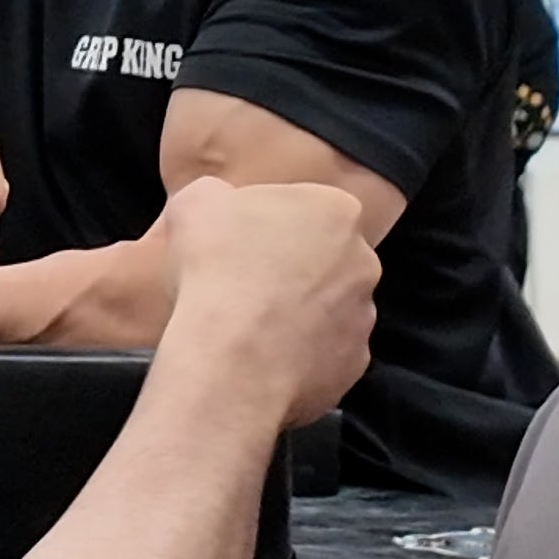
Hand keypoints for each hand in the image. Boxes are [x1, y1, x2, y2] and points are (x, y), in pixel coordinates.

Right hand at [162, 178, 380, 428]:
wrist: (231, 358)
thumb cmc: (217, 269)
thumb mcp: (195, 203)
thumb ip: (217, 195)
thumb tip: (218, 205)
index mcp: (337, 210)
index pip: (307, 207)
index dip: (268, 223)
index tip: (238, 242)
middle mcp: (364, 261)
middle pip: (326, 256)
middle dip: (293, 267)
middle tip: (245, 282)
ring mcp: (363, 316)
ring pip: (330, 306)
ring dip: (300, 311)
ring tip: (252, 325)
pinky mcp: (354, 364)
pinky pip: (326, 352)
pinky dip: (301, 353)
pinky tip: (265, 355)